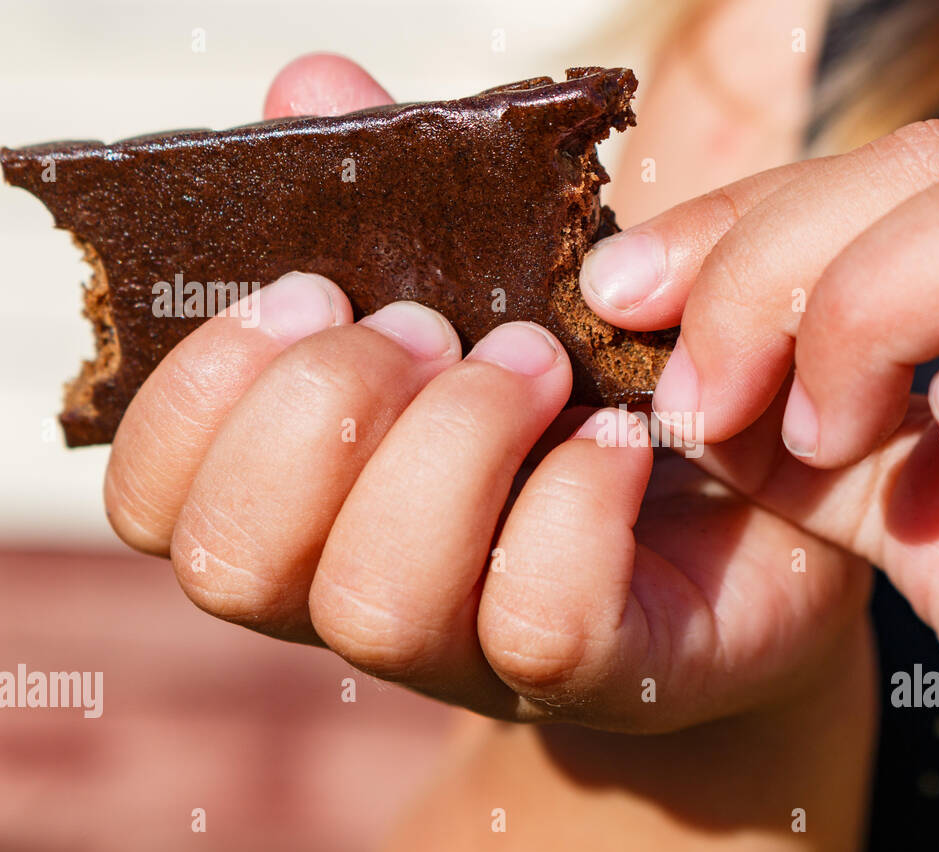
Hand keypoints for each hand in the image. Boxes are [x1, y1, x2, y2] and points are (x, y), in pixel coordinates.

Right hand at [101, 55, 871, 733]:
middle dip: (324, 410)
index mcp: (315, 503)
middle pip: (237, 562)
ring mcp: (476, 654)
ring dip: (450, 445)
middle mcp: (367, 592)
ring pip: (377, 603)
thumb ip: (395, 192)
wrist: (769, 489)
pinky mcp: (601, 672)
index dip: (201, 397)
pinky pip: (538, 621)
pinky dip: (572, 502)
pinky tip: (624, 436)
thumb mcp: (499, 275)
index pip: (163, 503)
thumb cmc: (608, 375)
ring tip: (540, 364)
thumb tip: (311, 86)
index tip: (314, 290)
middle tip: (434, 327)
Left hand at [583, 119, 938, 851]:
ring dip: (866, 314)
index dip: (741, 218)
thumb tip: (675, 374)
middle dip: (772, 268)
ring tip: (815, 433)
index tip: (622, 292)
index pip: (889, 172)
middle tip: (695, 391)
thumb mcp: (895, 499)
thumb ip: (797, 428)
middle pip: (938, 167)